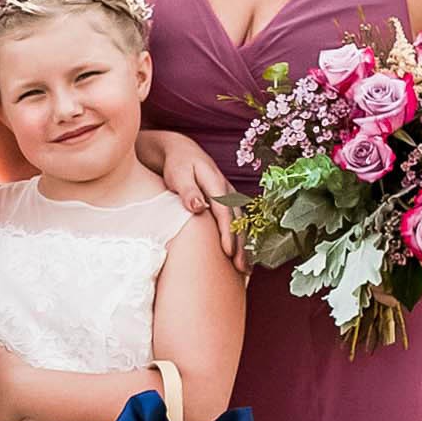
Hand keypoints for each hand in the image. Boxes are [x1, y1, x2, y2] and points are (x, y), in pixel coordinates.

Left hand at [145, 133, 249, 272]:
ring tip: (244, 269)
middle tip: (241, 269)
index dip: (227, 233)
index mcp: (216, 183)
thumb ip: (188, 191)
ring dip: (243, 245)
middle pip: (238, 221)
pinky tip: (240, 256)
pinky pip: (237, 222)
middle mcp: (227, 190)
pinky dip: (240, 239)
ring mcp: (230, 196)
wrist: (181, 151)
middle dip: (240, 245)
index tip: (228, 253)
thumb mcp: (178, 174)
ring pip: (240, 223)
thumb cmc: (177, 164)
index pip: (225, 212)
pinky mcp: (227, 202)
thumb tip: (198, 207)